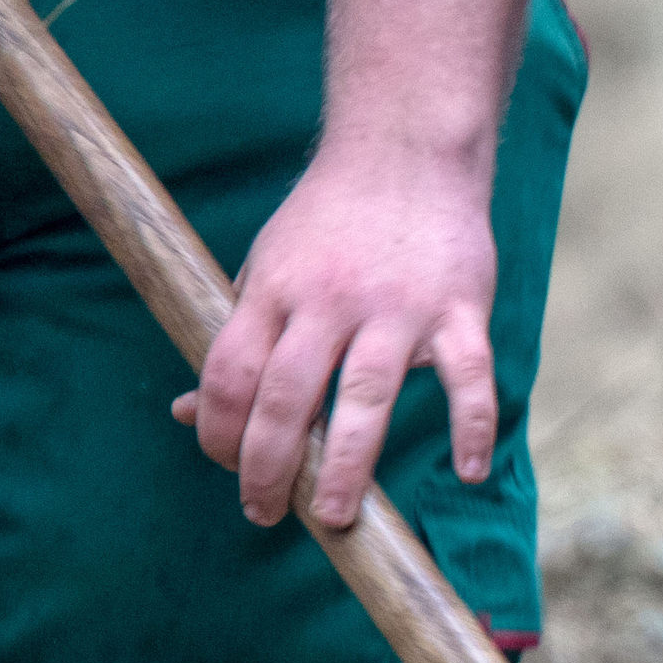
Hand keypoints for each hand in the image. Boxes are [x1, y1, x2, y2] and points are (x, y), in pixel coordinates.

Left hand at [174, 147, 500, 528]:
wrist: (406, 148)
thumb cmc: (331, 220)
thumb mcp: (265, 267)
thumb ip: (238, 340)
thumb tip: (189, 414)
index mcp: (275, 288)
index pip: (232, 374)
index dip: (220, 430)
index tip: (225, 467)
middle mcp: (331, 300)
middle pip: (289, 396)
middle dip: (269, 465)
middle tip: (265, 512)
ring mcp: (400, 308)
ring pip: (367, 397)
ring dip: (348, 464)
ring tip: (336, 515)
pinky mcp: (460, 310)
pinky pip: (469, 380)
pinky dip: (473, 428)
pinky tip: (467, 472)